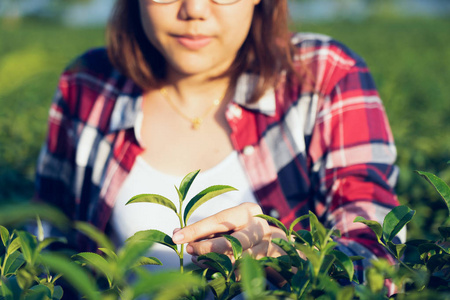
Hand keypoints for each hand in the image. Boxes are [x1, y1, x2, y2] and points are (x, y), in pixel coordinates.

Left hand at [171, 202, 286, 262]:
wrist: (275, 244)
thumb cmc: (241, 229)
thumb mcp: (227, 223)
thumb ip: (205, 228)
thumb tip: (176, 234)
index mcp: (248, 211)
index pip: (220, 220)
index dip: (197, 229)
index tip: (177, 236)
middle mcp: (260, 228)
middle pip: (231, 242)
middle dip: (206, 248)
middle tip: (189, 250)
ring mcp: (266, 247)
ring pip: (235, 260)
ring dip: (212, 261)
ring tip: (198, 258)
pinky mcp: (266, 264)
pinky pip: (240, 272)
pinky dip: (223, 271)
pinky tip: (211, 266)